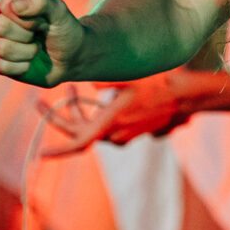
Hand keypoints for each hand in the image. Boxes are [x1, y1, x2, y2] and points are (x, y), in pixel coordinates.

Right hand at [0, 0, 86, 87]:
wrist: (72, 59)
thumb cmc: (64, 30)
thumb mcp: (59, 12)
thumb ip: (40, 1)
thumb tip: (14, 5)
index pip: (4, 1)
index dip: (23, 14)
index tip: (40, 18)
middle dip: (26, 34)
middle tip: (38, 34)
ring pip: (0, 47)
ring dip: (27, 51)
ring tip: (36, 48)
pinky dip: (21, 66)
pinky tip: (29, 63)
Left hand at [41, 75, 189, 154]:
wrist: (188, 95)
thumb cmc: (160, 83)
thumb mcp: (130, 76)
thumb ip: (105, 81)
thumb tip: (89, 83)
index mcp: (111, 122)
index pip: (79, 142)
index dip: (58, 151)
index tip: (41, 153)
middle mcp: (116, 134)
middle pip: (81, 132)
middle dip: (63, 115)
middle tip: (49, 97)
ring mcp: (125, 135)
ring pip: (94, 127)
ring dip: (82, 110)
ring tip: (75, 88)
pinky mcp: (133, 132)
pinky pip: (107, 126)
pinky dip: (97, 114)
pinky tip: (102, 96)